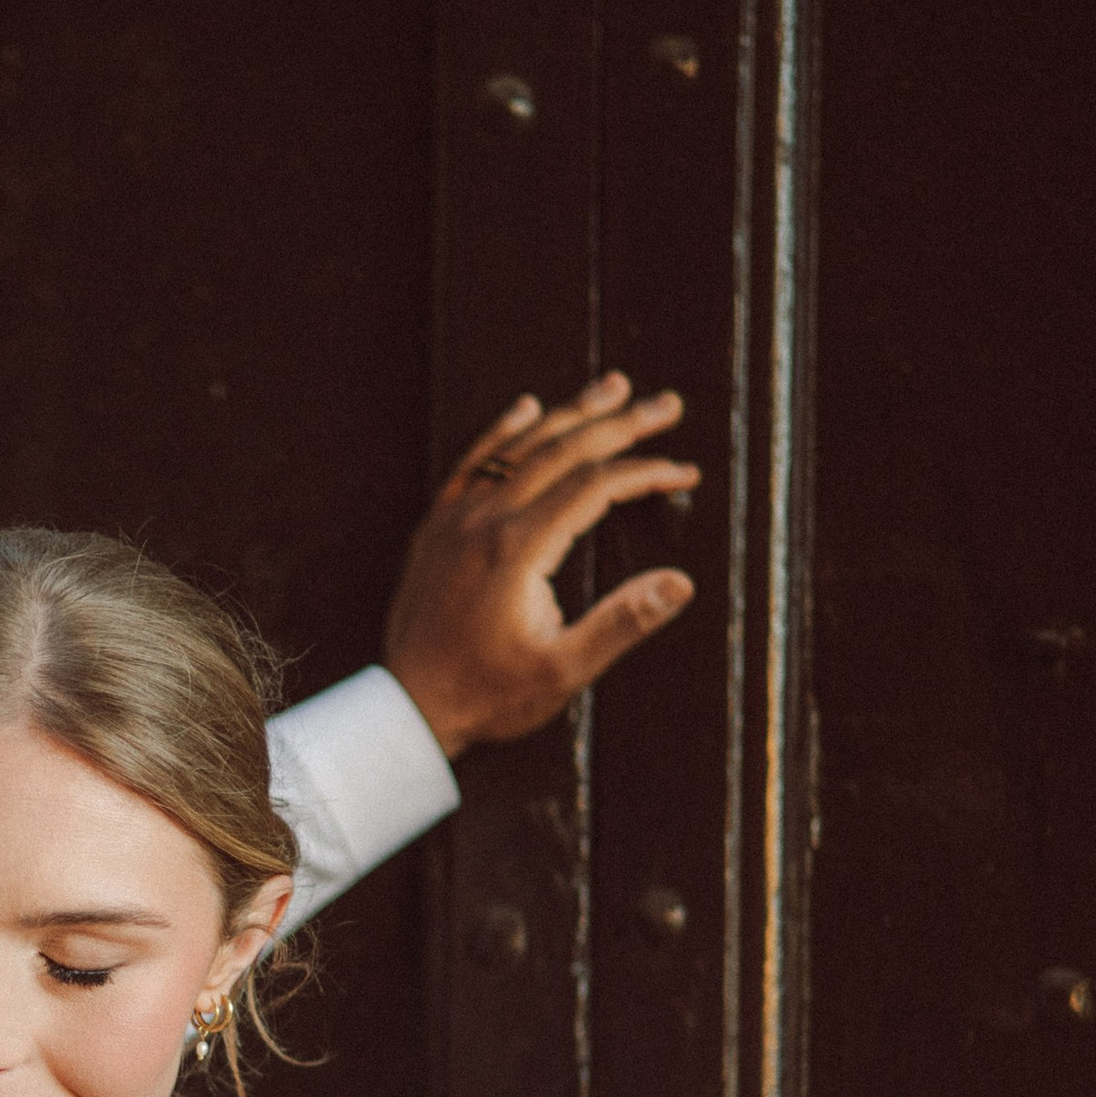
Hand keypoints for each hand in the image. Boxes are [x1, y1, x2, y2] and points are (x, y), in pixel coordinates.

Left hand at [383, 375, 698, 754]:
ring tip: (612, 388)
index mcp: (518, 549)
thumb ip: (623, 622)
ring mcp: (456, 520)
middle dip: (621, 423)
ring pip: (520, 447)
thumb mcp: (564, 670)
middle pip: (563, 451)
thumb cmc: (487, 696)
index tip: (685, 473)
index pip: (595, 486)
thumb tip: (680, 583)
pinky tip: (527, 408)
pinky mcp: (437, 529)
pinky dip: (503, 432)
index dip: (646, 473)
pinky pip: (473, 463)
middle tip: (666, 405)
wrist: (410, 708)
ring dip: (570, 414)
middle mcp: (484, 521)